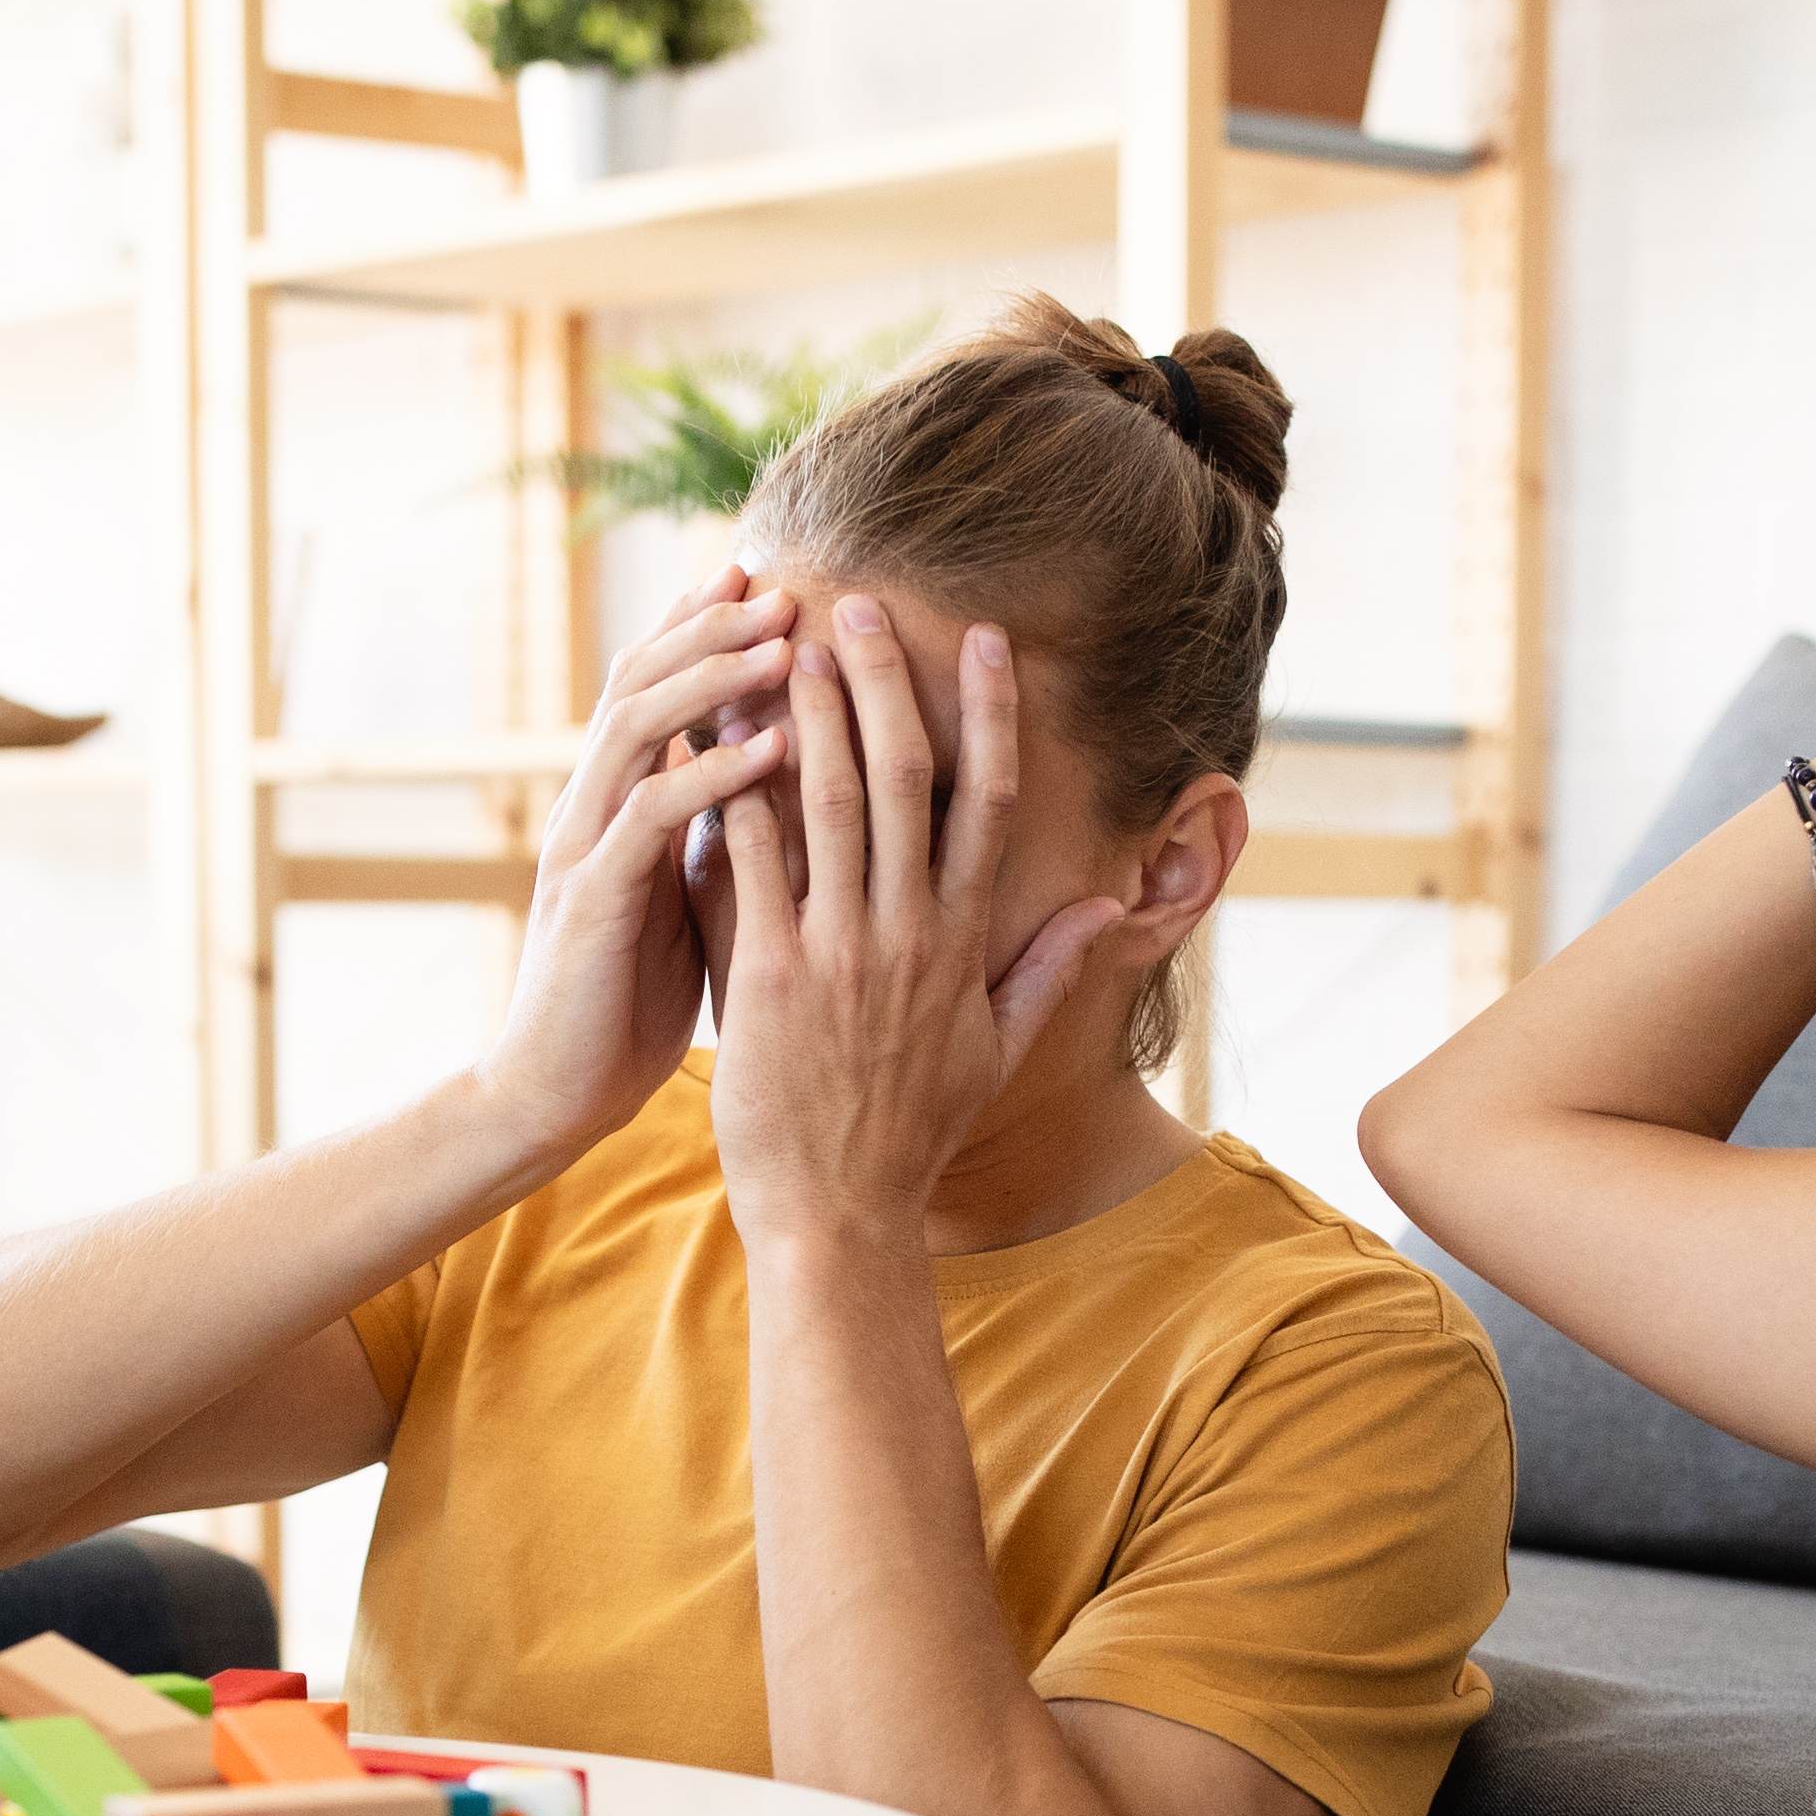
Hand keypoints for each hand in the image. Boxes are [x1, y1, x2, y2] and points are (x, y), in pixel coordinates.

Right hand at [471, 564, 797, 1165]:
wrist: (555, 1093)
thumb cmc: (625, 1000)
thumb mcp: (680, 898)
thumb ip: (708, 834)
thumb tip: (774, 781)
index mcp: (616, 805)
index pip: (655, 688)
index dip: (702, 628)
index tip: (767, 579)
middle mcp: (592, 807)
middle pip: (641, 679)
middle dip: (709, 626)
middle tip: (780, 583)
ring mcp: (586, 846)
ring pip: (639, 726)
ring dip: (714, 678)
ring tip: (783, 643)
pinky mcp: (592, 898)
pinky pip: (652, 815)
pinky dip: (713, 773)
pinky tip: (772, 749)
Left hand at [704, 599, 1121, 1251]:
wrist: (839, 1213)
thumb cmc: (911, 1135)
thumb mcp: (996, 1054)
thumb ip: (1046, 973)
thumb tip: (1106, 910)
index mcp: (960, 942)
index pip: (987, 802)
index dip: (989, 714)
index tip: (980, 640)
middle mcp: (906, 934)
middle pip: (903, 778)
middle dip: (881, 681)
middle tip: (855, 603)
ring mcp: (837, 953)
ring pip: (825, 803)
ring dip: (806, 711)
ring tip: (785, 638)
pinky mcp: (766, 977)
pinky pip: (749, 862)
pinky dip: (731, 790)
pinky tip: (709, 733)